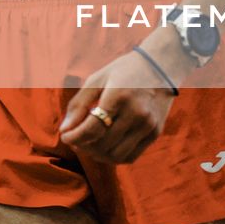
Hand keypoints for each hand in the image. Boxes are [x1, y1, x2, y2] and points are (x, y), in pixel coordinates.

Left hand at [58, 51, 175, 162]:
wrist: (160, 66)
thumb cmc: (123, 71)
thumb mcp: (97, 79)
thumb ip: (79, 104)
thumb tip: (64, 130)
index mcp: (119, 96)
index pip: (92, 128)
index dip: (74, 137)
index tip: (65, 136)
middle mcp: (136, 113)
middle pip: (103, 144)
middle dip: (83, 146)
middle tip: (75, 140)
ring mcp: (147, 125)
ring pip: (116, 155)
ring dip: (97, 154)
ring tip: (88, 144)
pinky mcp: (155, 133)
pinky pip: (130, 156)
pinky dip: (114, 157)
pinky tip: (105, 146)